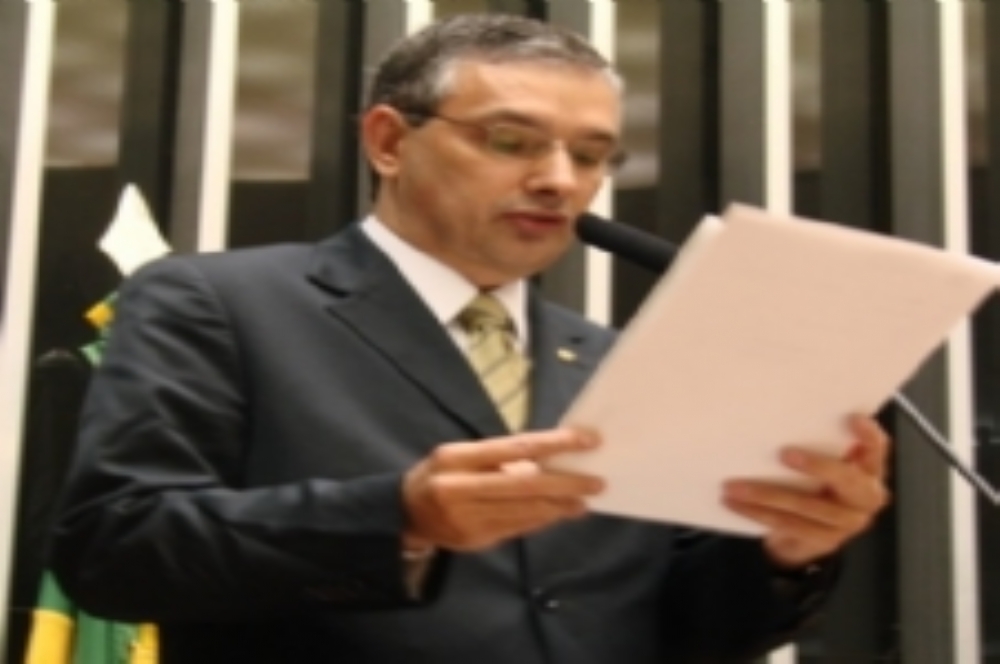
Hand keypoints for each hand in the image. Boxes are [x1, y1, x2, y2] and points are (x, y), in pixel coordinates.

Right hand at [402, 428, 603, 551]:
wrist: (405, 515)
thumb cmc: (437, 475)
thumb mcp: (458, 455)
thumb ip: (497, 457)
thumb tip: (545, 459)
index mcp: (456, 459)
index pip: (514, 448)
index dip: (553, 444)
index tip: (585, 440)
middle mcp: (460, 489)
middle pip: (525, 485)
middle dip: (565, 483)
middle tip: (595, 481)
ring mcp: (468, 519)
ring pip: (525, 511)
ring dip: (559, 506)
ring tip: (584, 499)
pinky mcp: (476, 540)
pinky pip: (518, 528)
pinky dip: (542, 519)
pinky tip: (559, 512)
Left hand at [723, 415, 890, 568]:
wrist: (808, 534)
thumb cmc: (816, 485)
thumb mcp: (823, 463)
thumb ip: (819, 444)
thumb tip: (781, 417)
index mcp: (870, 470)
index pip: (877, 449)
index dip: (869, 435)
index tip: (851, 418)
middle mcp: (866, 497)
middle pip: (846, 480)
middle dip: (817, 466)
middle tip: (785, 454)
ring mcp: (848, 522)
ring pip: (806, 506)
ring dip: (766, 495)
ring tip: (735, 486)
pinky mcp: (825, 541)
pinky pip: (788, 525)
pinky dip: (757, 513)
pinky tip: (735, 503)